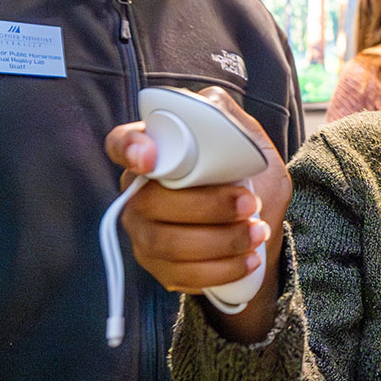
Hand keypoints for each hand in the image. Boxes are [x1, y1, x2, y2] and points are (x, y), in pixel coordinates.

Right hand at [104, 88, 291, 341]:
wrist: (260, 231)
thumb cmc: (248, 181)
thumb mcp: (251, 144)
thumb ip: (230, 120)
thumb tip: (210, 105)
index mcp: (153, 153)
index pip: (120, 144)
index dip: (128, 149)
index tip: (150, 157)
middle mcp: (137, 193)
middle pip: (151, 202)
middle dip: (206, 206)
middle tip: (250, 204)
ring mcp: (143, 234)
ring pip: (167, 243)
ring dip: (220, 240)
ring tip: (257, 231)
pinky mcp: (159, 268)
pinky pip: (181, 274)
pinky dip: (221, 268)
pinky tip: (248, 258)